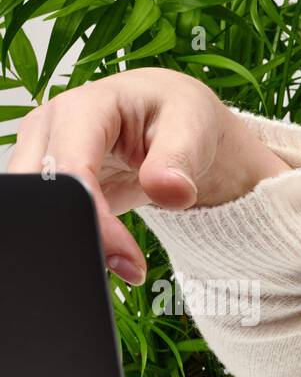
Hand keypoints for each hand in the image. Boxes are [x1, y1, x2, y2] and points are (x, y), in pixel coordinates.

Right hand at [7, 68, 288, 283]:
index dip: (95, 219)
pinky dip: (74, 243)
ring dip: (74, 244)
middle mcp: (50, 130)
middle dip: (77, 237)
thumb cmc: (180, 116)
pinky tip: (110, 256)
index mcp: (82, 108)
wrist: (172, 122)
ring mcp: (43, 156)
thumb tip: (171, 191)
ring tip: (125, 263)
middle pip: (36, 193)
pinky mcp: (49, 183)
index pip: (71, 170)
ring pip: (33, 210)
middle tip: (127, 268)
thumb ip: (179, 161)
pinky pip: (47, 218)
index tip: (129, 260)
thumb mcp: (193, 129)